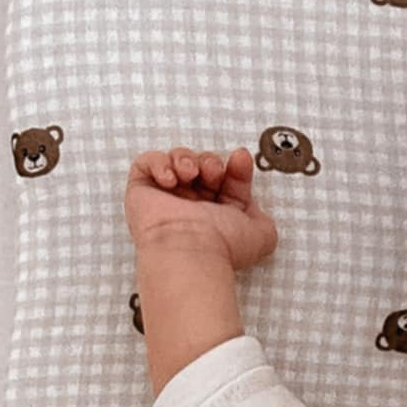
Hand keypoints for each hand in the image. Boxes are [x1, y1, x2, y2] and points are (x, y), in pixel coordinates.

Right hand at [124, 145, 277, 270]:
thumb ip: (264, 222)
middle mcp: (192, 206)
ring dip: (186, 159)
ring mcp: (167, 199)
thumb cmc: (222, 244)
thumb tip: (257, 211)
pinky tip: (170, 180)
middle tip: (213, 173)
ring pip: (177, 159)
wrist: (190, 247)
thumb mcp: (261, 236)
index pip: (228, 179)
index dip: (237, 167)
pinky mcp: (142, 192)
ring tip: (190, 174)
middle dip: (211, 162)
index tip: (241, 160)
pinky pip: (147, 163)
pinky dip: (160, 163)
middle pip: (203, 165)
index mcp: (218, 213)